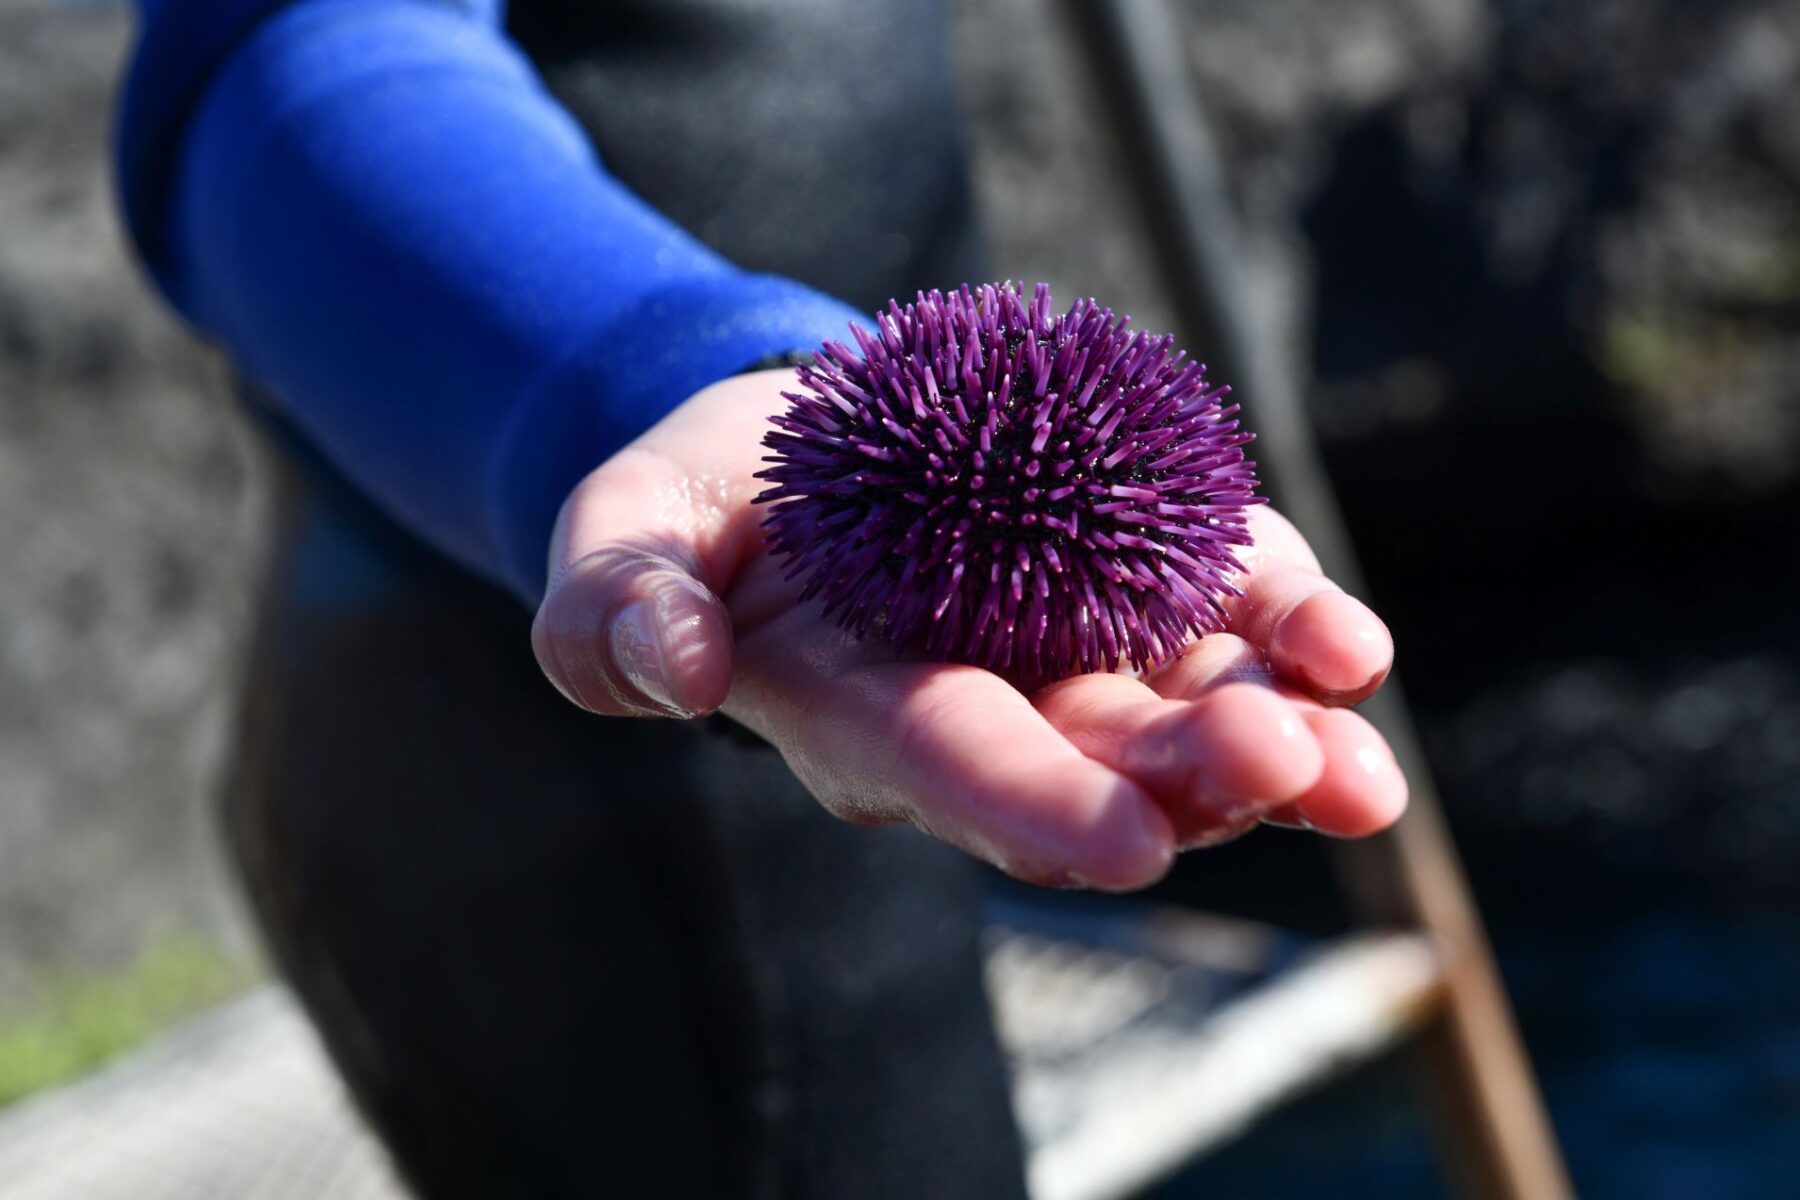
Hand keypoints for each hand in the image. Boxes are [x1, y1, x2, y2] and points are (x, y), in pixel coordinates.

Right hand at [532, 369, 1404, 890]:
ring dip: (1282, 740)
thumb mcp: (621, 535)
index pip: (956, 772)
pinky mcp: (1141, 571)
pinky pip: (1231, 609)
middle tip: (1289, 769)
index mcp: (866, 718)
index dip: (1037, 807)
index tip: (1130, 840)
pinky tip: (1348, 650)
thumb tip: (669, 672)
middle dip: (1197, 780)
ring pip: (1191, 715)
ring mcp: (1079, 647)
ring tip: (1359, 770)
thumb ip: (614, 607)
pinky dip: (1294, 630)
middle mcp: (992, 707)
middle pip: (1104, 765)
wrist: (790, 443)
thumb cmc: (698, 510)